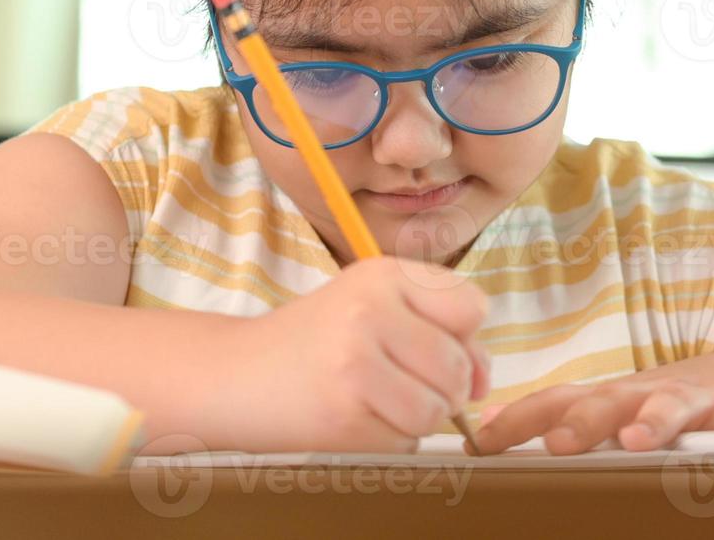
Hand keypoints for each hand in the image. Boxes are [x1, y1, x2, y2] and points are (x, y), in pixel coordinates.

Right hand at [205, 257, 490, 453]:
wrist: (231, 374)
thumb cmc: (313, 341)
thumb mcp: (373, 308)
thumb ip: (439, 331)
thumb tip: (482, 382)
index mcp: (384, 273)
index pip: (472, 307)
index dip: (466, 339)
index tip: (439, 350)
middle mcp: (371, 310)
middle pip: (458, 366)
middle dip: (443, 388)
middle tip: (402, 383)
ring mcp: (356, 361)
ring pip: (437, 410)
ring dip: (417, 418)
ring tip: (378, 401)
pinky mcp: (343, 411)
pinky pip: (405, 440)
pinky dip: (390, 439)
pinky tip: (356, 417)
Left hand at [471, 374, 713, 455]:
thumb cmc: (660, 407)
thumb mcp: (610, 412)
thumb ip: (558, 421)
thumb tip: (487, 429)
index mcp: (607, 400)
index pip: (554, 402)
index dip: (520, 419)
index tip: (485, 441)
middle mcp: (642, 394)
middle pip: (607, 401)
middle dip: (581, 421)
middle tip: (558, 444)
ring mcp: (689, 398)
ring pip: (670, 405)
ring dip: (654, 421)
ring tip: (639, 440)